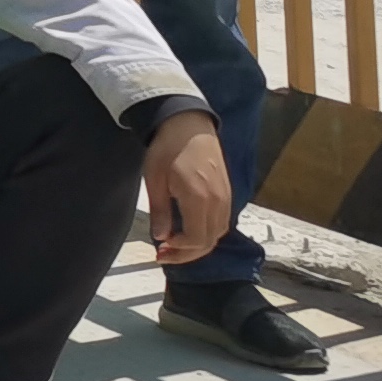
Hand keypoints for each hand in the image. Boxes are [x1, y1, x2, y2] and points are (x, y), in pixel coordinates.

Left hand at [143, 110, 235, 265]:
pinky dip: (207, 233)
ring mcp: (226, 197)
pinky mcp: (227, 193)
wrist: (188, 125)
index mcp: (199, 198)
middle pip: (210, 241)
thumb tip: (161, 237)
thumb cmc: (166, 149)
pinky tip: (189, 231)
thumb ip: (160, 210)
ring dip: (198, 245)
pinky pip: (221, 222)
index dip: (180, 251)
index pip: (197, 239)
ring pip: (218, 233)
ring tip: (174, 246)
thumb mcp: (154, 179)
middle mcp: (218, 201)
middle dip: (187, 254)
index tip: (161, 249)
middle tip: (164, 256)